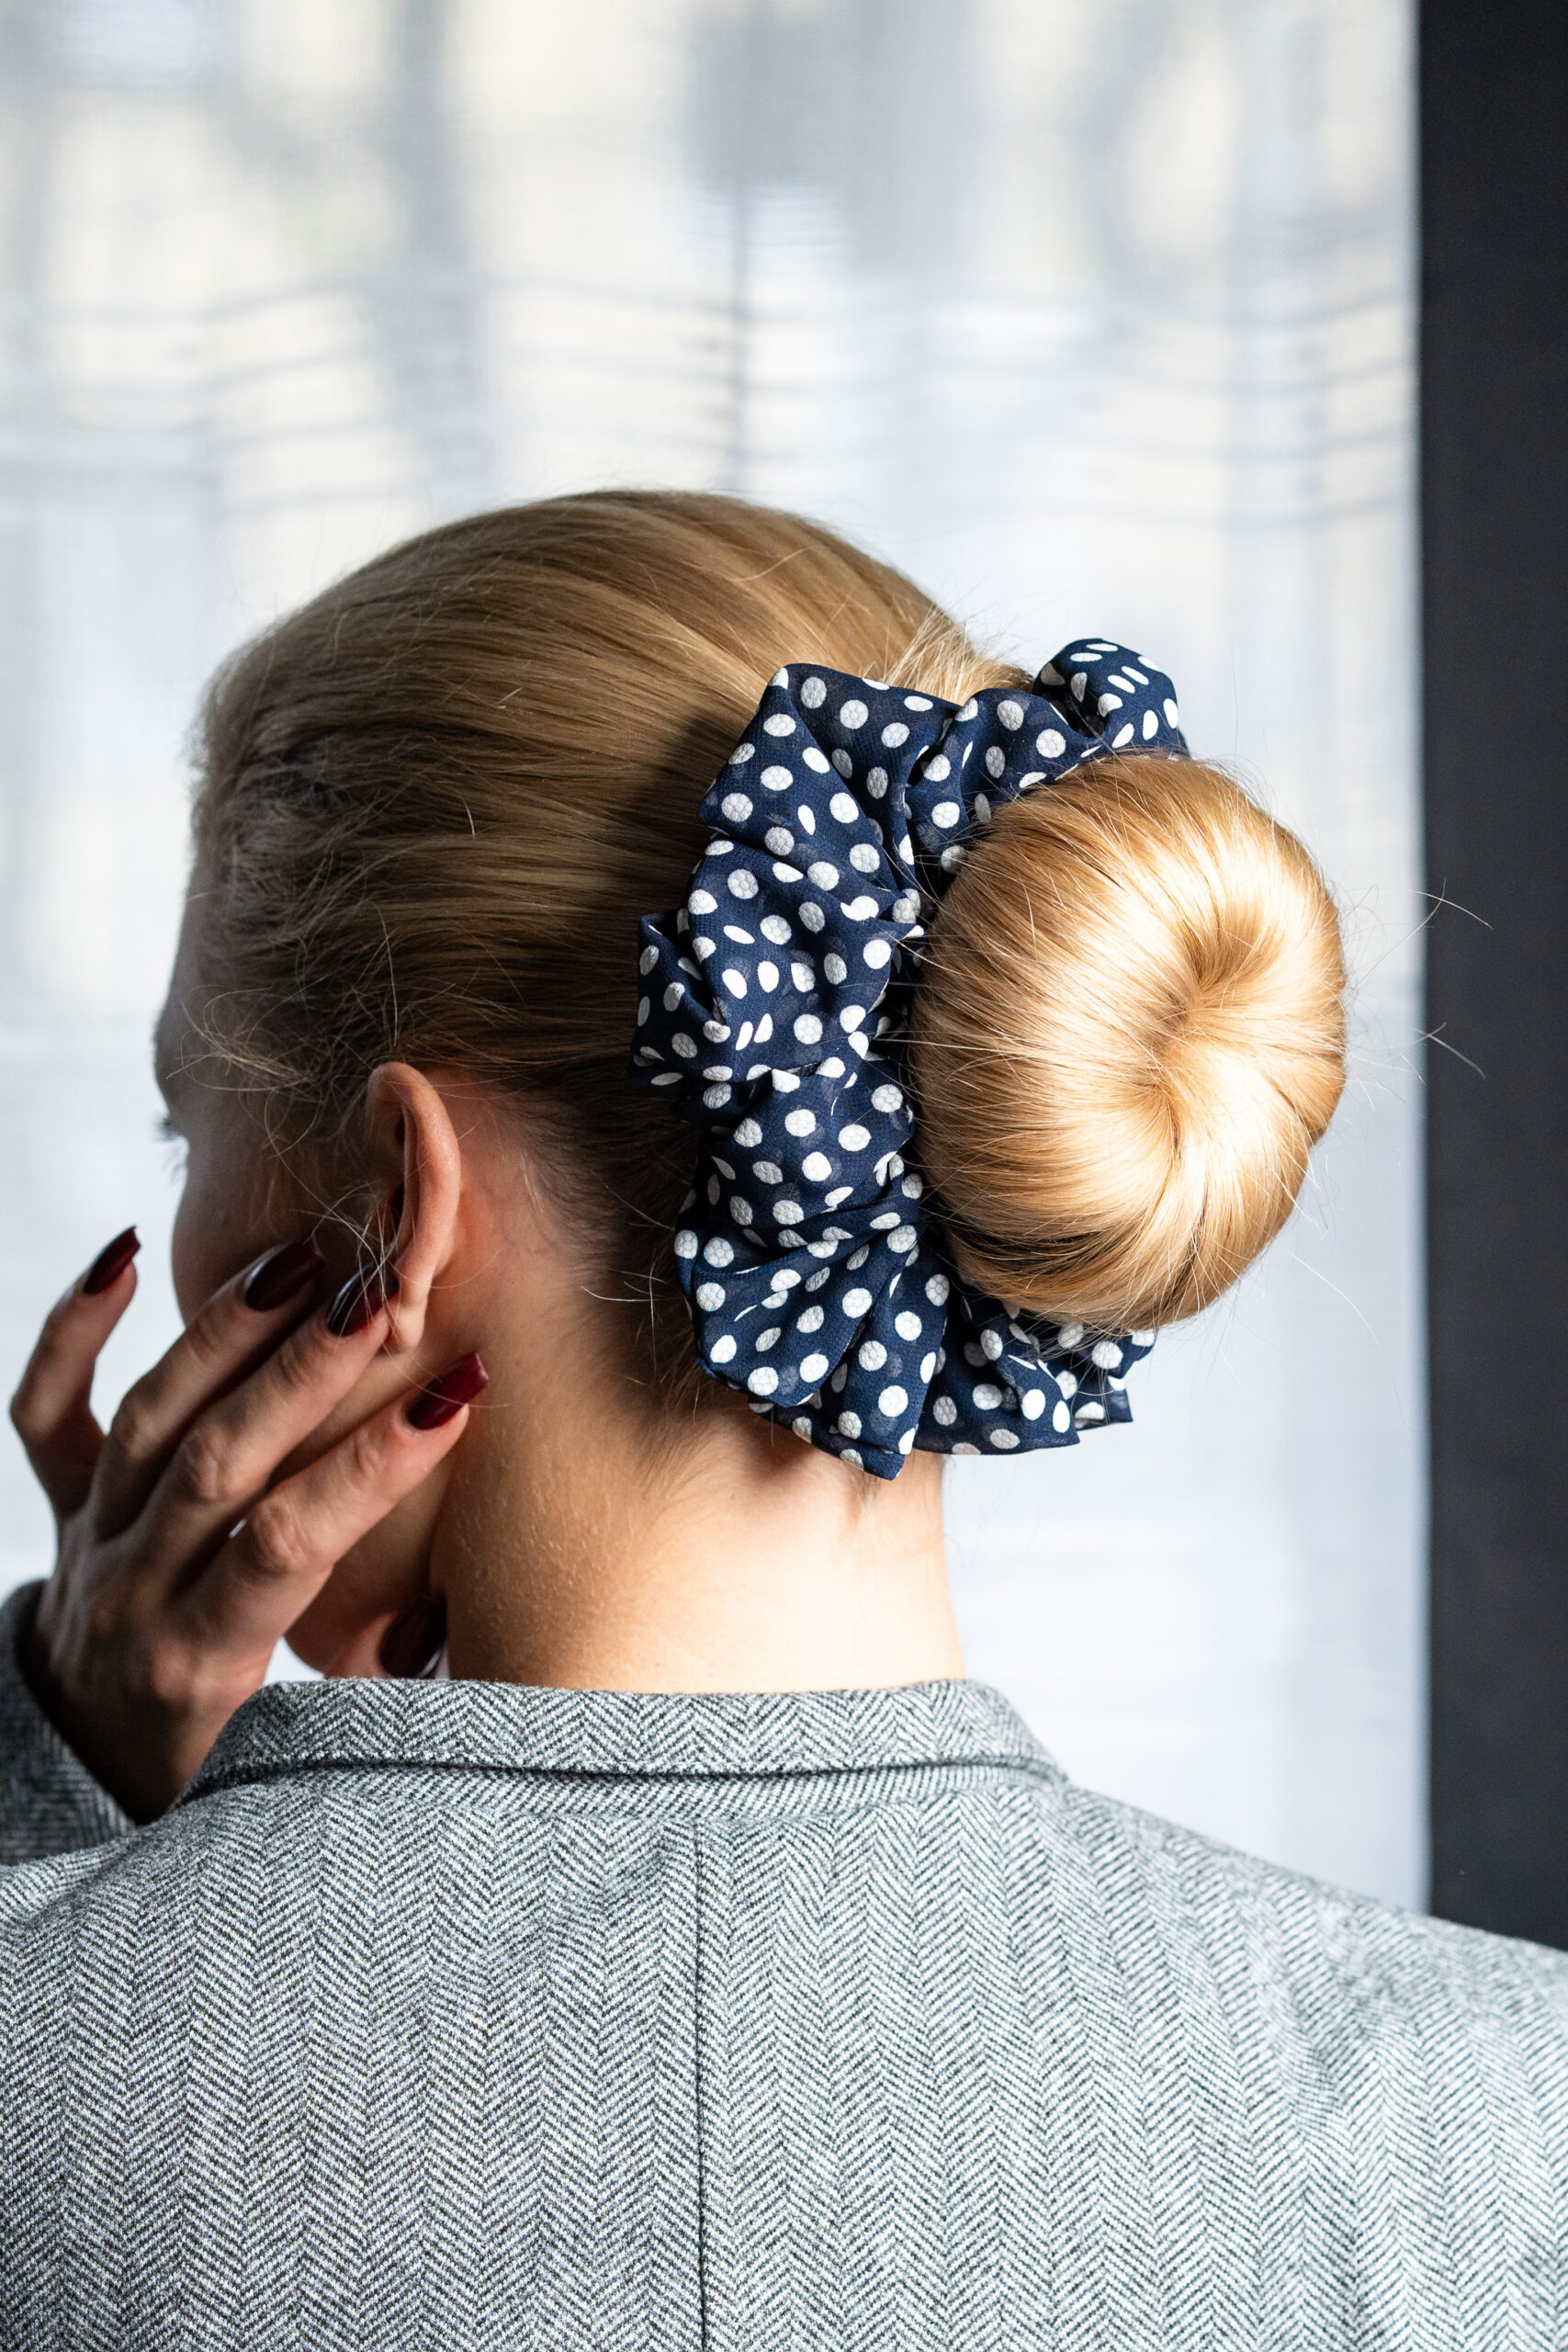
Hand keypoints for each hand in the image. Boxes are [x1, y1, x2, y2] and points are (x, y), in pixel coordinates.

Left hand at [8, 1228, 484, 1821]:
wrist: (81, 1776)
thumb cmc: (212, 1764)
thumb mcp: (289, 1757)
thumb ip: (379, 1680)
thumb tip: (482, 1614)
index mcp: (199, 1662)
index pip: (290, 1545)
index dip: (373, 1469)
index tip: (456, 1396)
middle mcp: (132, 1591)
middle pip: (217, 1463)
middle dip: (305, 1374)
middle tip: (377, 1297)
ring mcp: (86, 1538)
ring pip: (148, 1418)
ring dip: (227, 1333)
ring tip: (302, 1261)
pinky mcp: (56, 1502)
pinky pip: (45, 1407)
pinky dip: (72, 1328)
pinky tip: (123, 1253)